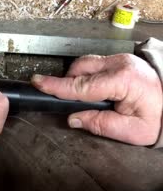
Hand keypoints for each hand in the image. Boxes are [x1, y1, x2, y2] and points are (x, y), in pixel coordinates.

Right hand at [31, 54, 162, 145]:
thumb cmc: (160, 118)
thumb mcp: (132, 131)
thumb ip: (100, 125)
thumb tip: (73, 118)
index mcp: (123, 81)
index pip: (82, 85)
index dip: (57, 86)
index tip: (38, 83)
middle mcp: (120, 64)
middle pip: (80, 68)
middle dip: (68, 83)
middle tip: (70, 102)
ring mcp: (121, 59)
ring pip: (85, 63)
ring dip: (77, 78)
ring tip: (85, 98)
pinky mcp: (120, 59)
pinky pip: (94, 63)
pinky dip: (87, 75)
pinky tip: (93, 89)